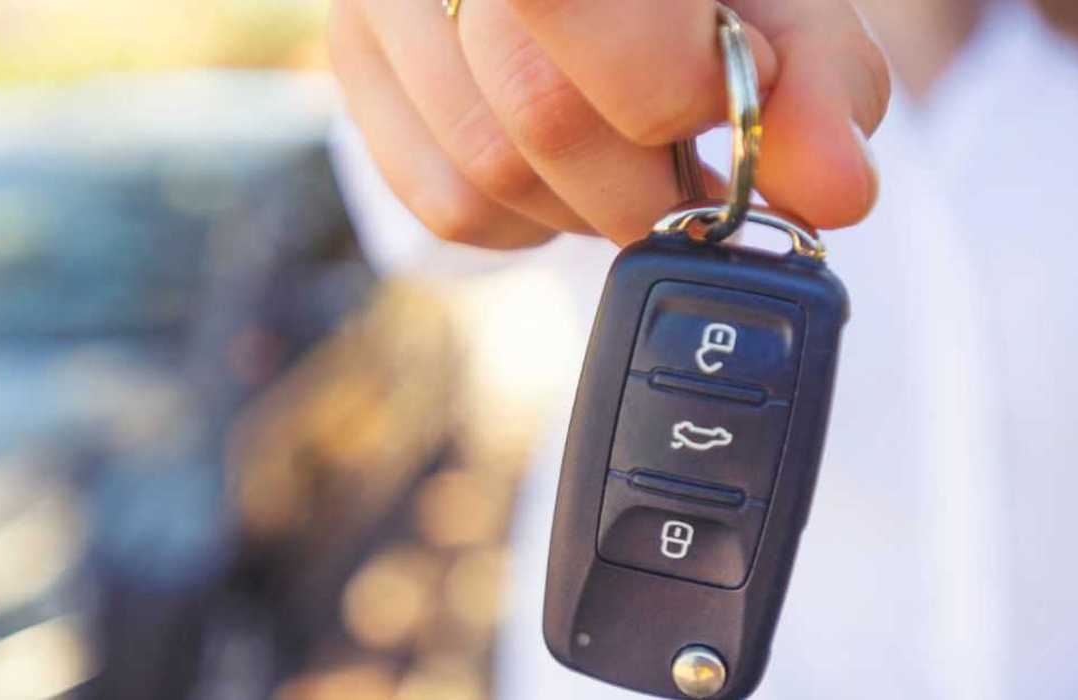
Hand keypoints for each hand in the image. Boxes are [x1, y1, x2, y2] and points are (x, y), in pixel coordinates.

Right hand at [329, 0, 889, 248]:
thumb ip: (813, 80)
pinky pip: (445, 206)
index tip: (734, 95)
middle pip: (537, 117)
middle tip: (697, 177)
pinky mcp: (355, 61)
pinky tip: (566, 170)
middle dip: (645, 187)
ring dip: (589, 208)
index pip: (566, 10)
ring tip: (635, 163)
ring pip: (488, 176)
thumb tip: (835, 196)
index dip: (667, 85)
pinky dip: (529, 220)